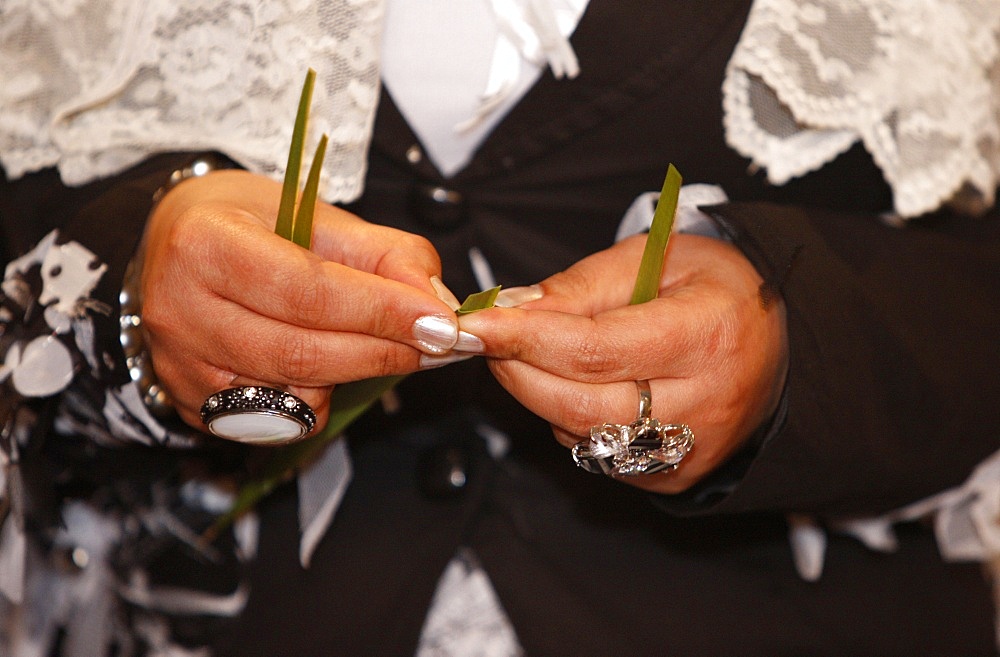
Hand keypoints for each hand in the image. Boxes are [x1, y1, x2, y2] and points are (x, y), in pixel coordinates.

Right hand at [139, 170, 459, 434]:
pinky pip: (281, 420)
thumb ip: (387, 254)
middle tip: (438, 343)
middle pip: (302, 352)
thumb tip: (437, 302)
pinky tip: (327, 361)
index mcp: (204, 244)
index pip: (308, 290)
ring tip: (383, 342)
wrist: (182, 244)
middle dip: (384, 351)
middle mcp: (178, 310)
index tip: (440, 322)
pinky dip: (319, 396)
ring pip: (295, 394)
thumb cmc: (252, 223)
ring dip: (357, 373)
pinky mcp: (192, 405)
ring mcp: (180, 365)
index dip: (381, 311)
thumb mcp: (322, 216)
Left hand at [457, 233, 787, 493]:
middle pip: (580, 405)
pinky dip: (569, 419)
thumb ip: (582, 285)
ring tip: (527, 353)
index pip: (595, 350)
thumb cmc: (717, 291)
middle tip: (488, 339)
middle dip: (516, 371)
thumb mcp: (658, 258)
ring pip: (582, 434)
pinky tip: (573, 385)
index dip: (525, 339)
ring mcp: (691, 450)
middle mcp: (706, 404)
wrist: (777, 344)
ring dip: (536, 394)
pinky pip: (597, 454)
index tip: (478, 325)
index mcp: (708, 336)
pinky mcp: (675, 476)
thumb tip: (514, 310)